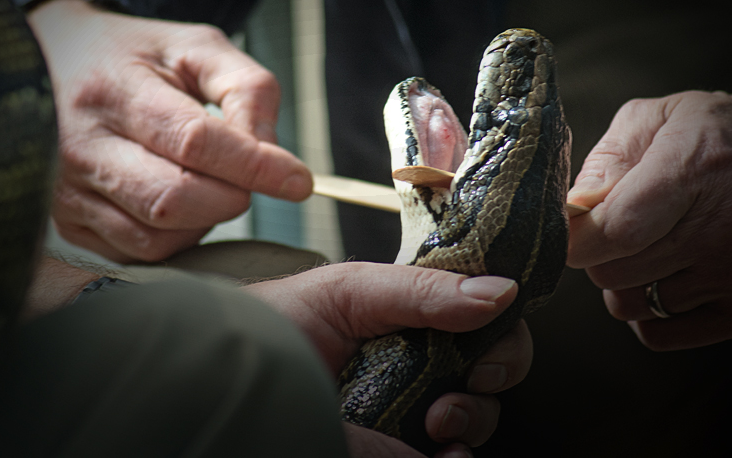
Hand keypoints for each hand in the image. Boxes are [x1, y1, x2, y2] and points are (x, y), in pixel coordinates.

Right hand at [27, 0, 312, 261]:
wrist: (50, 61)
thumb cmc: (134, 54)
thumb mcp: (197, 46)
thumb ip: (247, 90)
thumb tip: (272, 156)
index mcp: (114, 90)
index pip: (193, 142)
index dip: (253, 167)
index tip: (298, 181)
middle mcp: (80, 145)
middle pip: (174, 199)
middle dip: (231, 196)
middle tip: (245, 175)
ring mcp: (65, 191)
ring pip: (156, 236)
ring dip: (204, 221)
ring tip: (208, 183)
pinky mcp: (65, 223)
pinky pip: (136, 253)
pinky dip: (175, 238)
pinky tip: (180, 203)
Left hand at [244, 263, 532, 456]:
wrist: (230, 384)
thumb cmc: (277, 324)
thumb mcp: (351, 292)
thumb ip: (423, 290)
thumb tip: (501, 291)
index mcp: (409, 314)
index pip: (478, 310)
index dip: (498, 317)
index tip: (496, 322)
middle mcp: (416, 362)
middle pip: (491, 362)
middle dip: (498, 364)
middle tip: (474, 373)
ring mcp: (408, 412)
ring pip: (476, 415)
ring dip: (474, 415)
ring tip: (438, 418)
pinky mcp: (393, 449)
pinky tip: (442, 453)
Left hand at [567, 73, 731, 349]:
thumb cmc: (721, 134)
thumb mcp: (659, 116)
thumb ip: (606, 159)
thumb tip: (572, 210)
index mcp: (694, 171)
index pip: (617, 230)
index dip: (575, 239)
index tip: (565, 231)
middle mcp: (722, 230)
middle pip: (615, 272)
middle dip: (596, 254)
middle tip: (613, 229)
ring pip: (632, 305)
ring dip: (623, 282)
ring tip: (647, 247)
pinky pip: (661, 335)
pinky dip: (648, 311)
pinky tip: (664, 275)